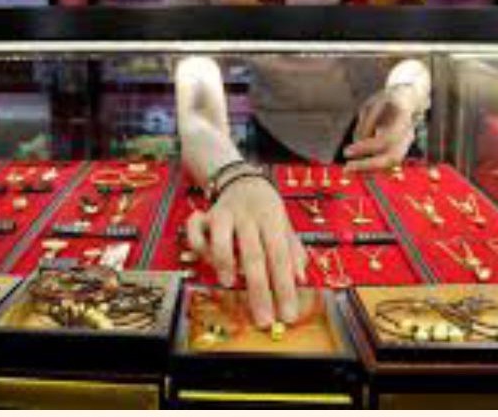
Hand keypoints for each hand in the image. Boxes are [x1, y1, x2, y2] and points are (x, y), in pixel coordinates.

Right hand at [187, 176, 306, 327]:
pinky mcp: (205, 215)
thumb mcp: (285, 224)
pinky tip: (207, 259)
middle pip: (254, 256)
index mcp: (272, 219)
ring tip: (229, 283)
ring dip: (224, 263)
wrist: (243, 179)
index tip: (287, 314)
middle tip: (263, 318)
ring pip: (221, 239)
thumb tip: (301, 279)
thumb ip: (294, 251)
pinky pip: (195, 231)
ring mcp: (225, 215)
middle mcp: (248, 217)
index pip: (280, 256)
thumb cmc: (266, 209)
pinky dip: (199, 246)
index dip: (284, 287)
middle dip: (259, 291)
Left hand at [344, 84, 420, 170]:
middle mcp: (409, 134)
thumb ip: (367, 122)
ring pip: (391, 163)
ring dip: (370, 170)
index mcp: (403, 118)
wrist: (409, 99)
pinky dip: (373, 168)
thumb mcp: (373, 104)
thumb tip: (357, 142)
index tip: (347, 152)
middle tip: (347, 168)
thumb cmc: (388, 100)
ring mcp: (408, 143)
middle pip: (392, 158)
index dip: (366, 148)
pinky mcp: (403, 149)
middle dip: (369, 166)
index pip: (386, 140)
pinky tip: (357, 168)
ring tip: (349, 170)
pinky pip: (388, 163)